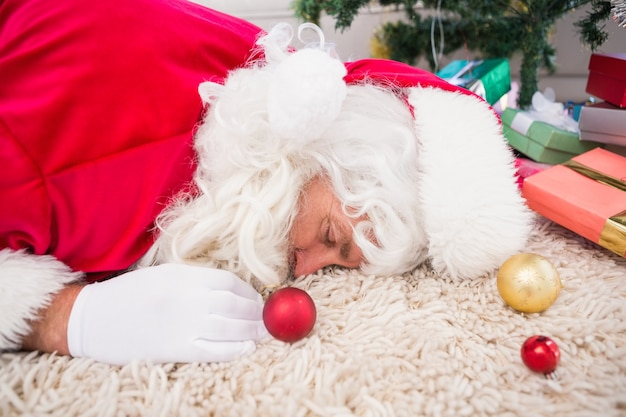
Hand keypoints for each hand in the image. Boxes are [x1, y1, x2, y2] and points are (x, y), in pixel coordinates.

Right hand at [67, 263, 267, 364]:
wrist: (92, 320)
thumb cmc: (129, 295)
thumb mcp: (163, 274)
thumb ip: (195, 279)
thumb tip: (232, 290)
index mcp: (182, 275)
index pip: (229, 282)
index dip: (249, 292)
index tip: (257, 300)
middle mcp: (186, 298)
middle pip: (235, 305)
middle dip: (255, 313)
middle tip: (267, 319)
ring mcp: (181, 325)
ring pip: (229, 328)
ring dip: (251, 331)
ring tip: (263, 333)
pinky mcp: (174, 349)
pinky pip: (214, 350)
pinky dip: (234, 349)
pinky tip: (246, 348)